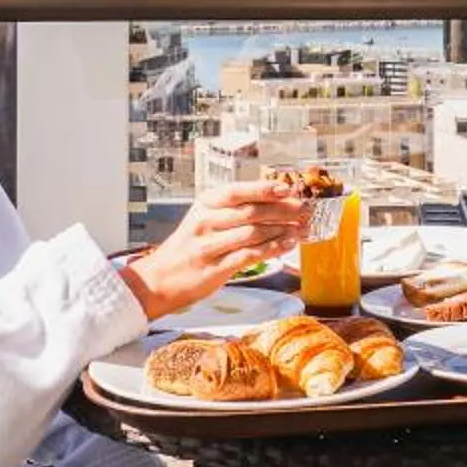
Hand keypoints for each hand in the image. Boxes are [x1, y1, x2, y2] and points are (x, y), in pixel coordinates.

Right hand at [118, 184, 307, 321]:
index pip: (237, 191)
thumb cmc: (189, 246)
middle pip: (251, 212)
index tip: (288, 188)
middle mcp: (205, 221)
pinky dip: (272, 249)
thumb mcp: (205, 219)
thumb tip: (275, 200)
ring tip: (302, 227)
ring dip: (282, 230)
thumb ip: (234, 210)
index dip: (264, 188)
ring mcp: (209, 245)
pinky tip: (287, 245)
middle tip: (305, 209)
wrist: (161, 278)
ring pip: (253, 233)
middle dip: (283, 210)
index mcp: (204, 204)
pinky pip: (249, 256)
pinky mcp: (215, 268)